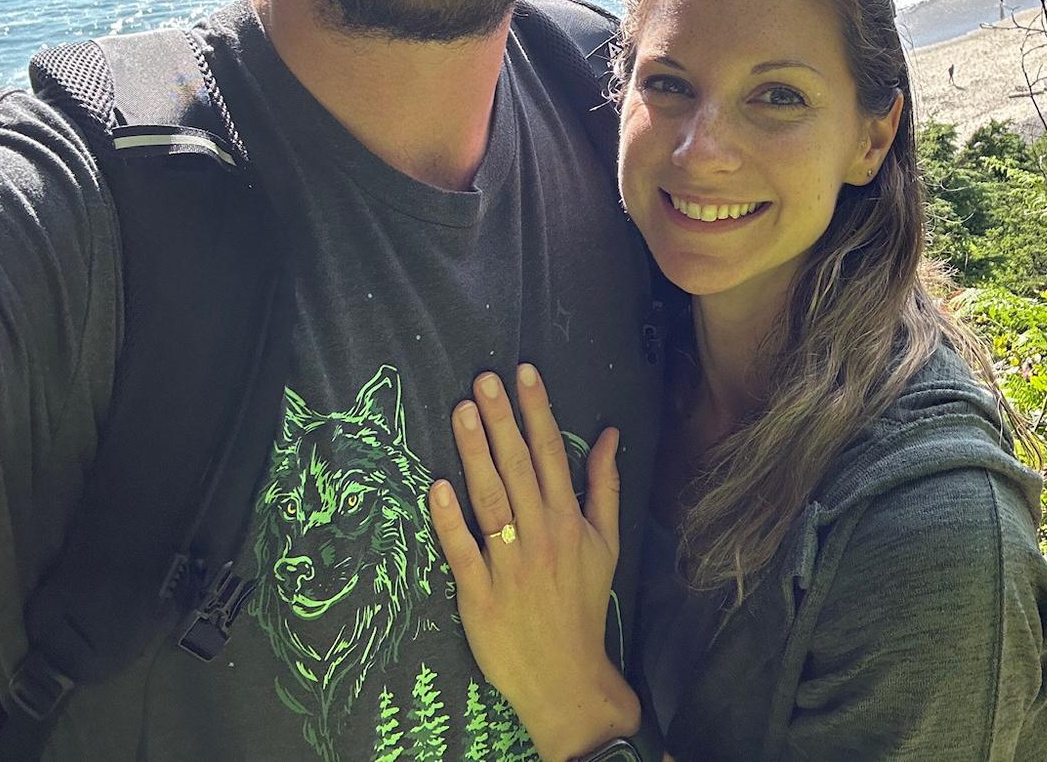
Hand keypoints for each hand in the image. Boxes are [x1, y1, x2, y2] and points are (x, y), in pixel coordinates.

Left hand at [428, 364, 640, 761]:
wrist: (565, 675)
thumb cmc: (583, 602)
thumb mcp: (606, 542)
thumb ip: (604, 485)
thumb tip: (610, 434)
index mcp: (569, 519)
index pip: (550, 452)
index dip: (536, 409)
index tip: (523, 372)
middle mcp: (539, 534)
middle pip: (516, 466)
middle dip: (500, 419)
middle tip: (484, 379)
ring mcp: (507, 564)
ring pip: (488, 498)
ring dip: (474, 453)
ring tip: (461, 411)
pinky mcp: (477, 594)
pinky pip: (461, 550)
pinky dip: (449, 519)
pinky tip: (437, 486)